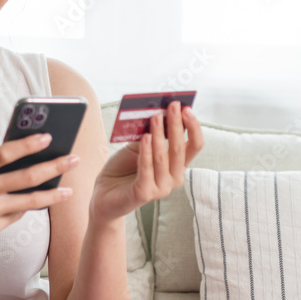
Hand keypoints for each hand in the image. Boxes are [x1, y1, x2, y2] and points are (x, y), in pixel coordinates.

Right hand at [0, 133, 78, 257]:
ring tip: (68, 190)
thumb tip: (21, 158)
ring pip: (29, 201)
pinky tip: (38, 202)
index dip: (29, 143)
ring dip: (52, 194)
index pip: (6, 152)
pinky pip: (15, 216)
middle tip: (74, 159)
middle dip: (55, 166)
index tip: (48, 136)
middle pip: (27, 176)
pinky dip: (27, 207)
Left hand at [90, 102, 203, 223]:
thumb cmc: (124, 169)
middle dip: (177, 124)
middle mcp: (174, 178)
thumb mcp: (138, 147)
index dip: (193, 126)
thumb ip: (150, 134)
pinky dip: (146, 151)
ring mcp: (161, 188)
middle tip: (173, 106)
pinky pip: (147, 168)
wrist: (105, 192)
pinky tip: (145, 137)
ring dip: (160, 134)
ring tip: (155, 117)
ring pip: (163, 157)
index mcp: (177, 165)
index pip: (194, 145)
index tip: (186, 108)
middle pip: (180, 148)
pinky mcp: (145, 193)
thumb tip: (159, 112)